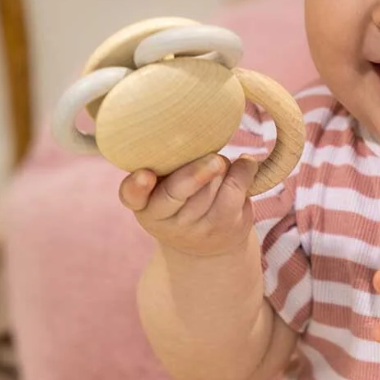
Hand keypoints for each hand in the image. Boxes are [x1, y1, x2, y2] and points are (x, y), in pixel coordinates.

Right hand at [118, 153, 258, 257]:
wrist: (207, 243)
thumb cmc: (180, 200)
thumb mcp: (163, 187)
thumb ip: (168, 165)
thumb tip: (196, 137)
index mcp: (143, 203)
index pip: (132, 196)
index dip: (137, 186)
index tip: (144, 175)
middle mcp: (165, 219)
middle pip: (178, 190)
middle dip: (197, 174)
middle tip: (215, 160)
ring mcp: (195, 228)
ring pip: (211, 188)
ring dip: (221, 167)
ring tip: (220, 163)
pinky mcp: (223, 226)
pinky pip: (235, 192)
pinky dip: (244, 171)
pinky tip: (248, 163)